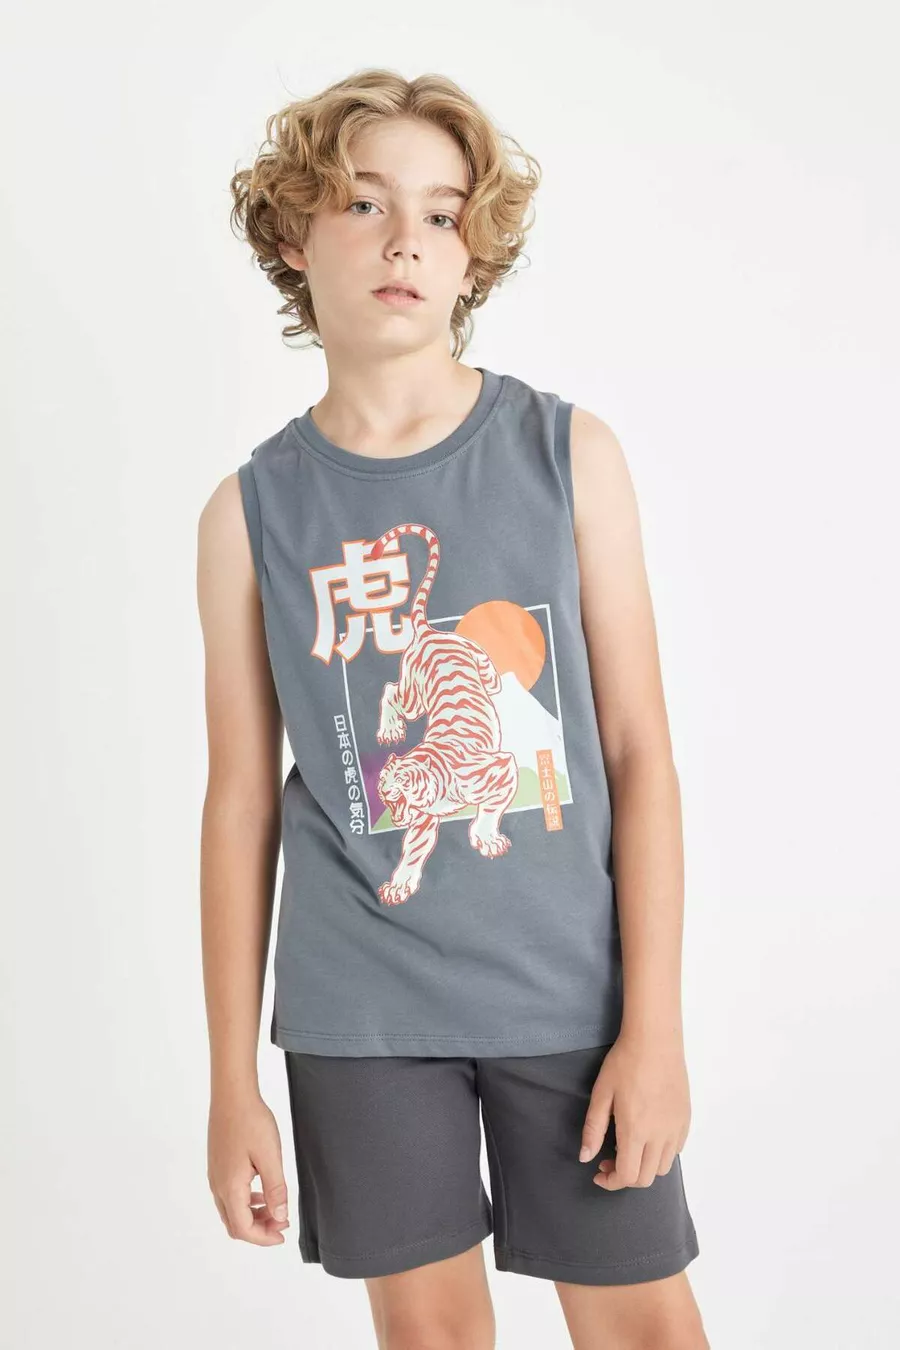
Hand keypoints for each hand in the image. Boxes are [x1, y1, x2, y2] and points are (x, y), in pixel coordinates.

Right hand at [207, 1090, 290, 1243]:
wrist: (232, 1095)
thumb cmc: (251, 1122)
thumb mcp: (270, 1156)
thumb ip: (275, 1189)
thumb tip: (280, 1216)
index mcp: (230, 1188)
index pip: (243, 1229)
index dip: (263, 1238)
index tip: (282, 1234)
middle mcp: (217, 1186)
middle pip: (234, 1224)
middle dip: (259, 1229)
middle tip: (282, 1222)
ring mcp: (215, 1176)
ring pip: (231, 1210)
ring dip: (252, 1216)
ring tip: (275, 1207)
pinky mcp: (217, 1166)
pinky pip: (229, 1195)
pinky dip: (246, 1202)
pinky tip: (261, 1191)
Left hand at [578, 1031, 690, 1189]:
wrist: (655, 1040)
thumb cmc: (624, 1063)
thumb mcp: (601, 1094)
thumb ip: (593, 1129)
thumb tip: (585, 1157)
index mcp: (635, 1131)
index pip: (627, 1176)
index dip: (611, 1182)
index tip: (599, 1172)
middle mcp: (659, 1135)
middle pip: (646, 1178)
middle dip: (625, 1177)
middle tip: (609, 1159)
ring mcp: (675, 1128)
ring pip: (664, 1167)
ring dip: (644, 1167)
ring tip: (629, 1147)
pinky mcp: (685, 1118)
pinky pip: (676, 1149)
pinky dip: (661, 1153)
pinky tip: (648, 1135)